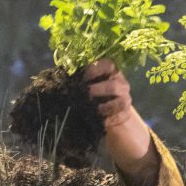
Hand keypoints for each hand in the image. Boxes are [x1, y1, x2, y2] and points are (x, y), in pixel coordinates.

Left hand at [85, 59, 157, 185]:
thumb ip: (81, 79)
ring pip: (119, 102)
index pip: (108, 64)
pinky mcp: (124, 115)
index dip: (96, 69)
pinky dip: (107, 119)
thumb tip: (60, 78)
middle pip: (114, 86)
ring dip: (104, 107)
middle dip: (99, 90)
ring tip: (94, 109)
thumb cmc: (94, 94)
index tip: (84, 76)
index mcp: (112, 72)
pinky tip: (98, 120)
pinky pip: (117, 117)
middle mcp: (121, 84)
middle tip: (87, 94)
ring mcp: (125, 100)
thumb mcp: (90, 83)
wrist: (111, 114)